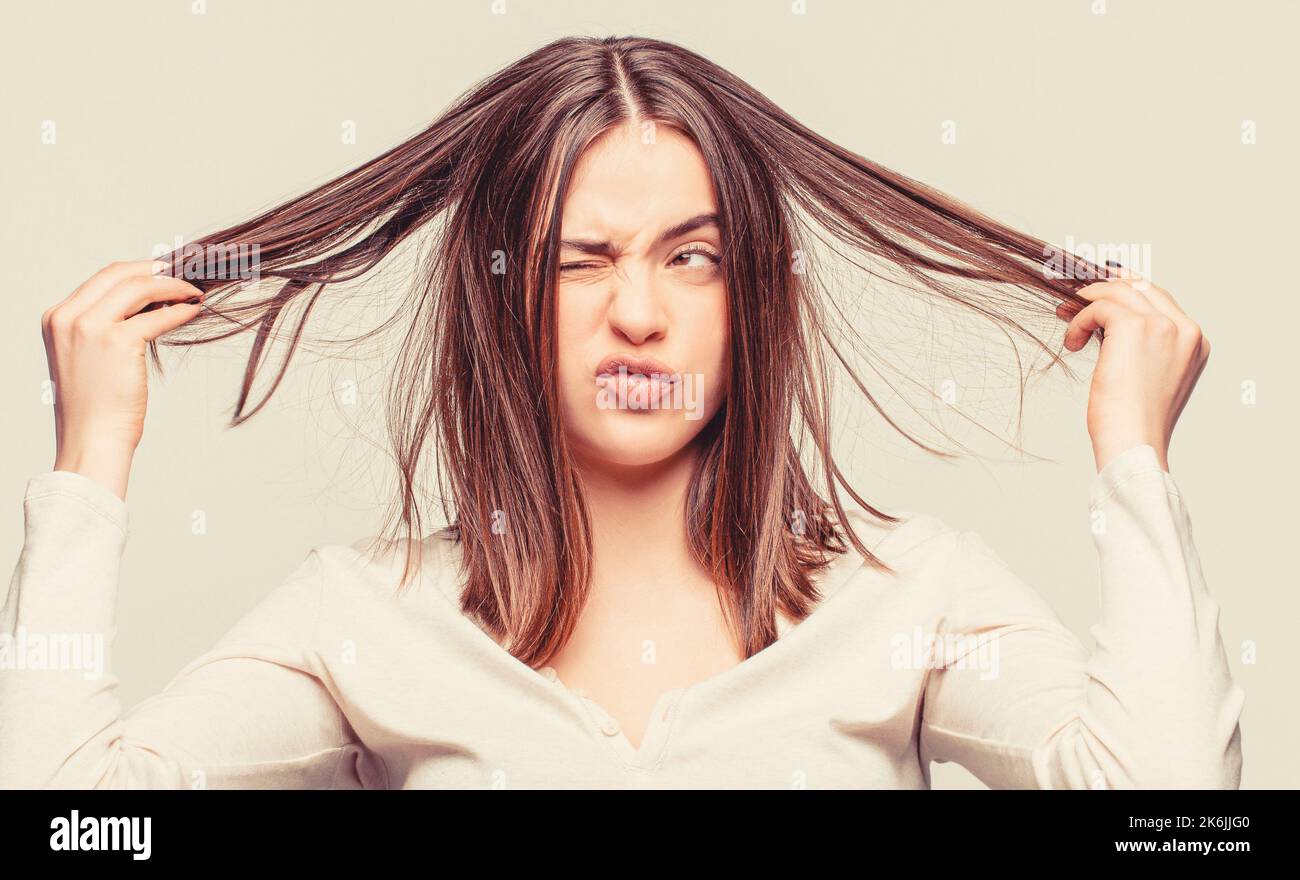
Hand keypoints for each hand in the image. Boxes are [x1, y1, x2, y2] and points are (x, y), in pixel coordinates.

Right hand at [41, 260, 205, 500]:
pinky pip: (158, 317)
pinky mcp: (116, 342)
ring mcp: (89, 327)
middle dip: (158, 270)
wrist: (92, 438)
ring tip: (194, 292)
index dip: (139, 270)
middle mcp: (68, 317)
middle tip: (186, 274)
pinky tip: (194, 311)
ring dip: (173, 286)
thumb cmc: (96, 405)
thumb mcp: (88, 356)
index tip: (165, 272)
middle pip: (120, 273)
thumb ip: (106, 325)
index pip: (103, 278)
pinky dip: (180, 310)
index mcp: (57, 317)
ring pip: (140, 287)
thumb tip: (151, 302)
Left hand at [1057, 266, 1209, 472]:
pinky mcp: (1135, 327)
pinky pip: (1099, 307)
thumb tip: (1105, 320)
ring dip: (1088, 305)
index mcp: (1193, 342)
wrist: (1134, 442)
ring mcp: (1163, 326)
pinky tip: (1073, 342)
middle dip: (1105, 290)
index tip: (1099, 295)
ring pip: (1119, 291)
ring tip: (1070, 324)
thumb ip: (1140, 343)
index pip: (1159, 298)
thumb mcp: (1148, 374)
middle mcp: (1184, 329)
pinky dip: (1079, 321)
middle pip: (1140, 287)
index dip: (1125, 291)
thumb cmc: (1135, 419)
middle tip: (1076, 301)